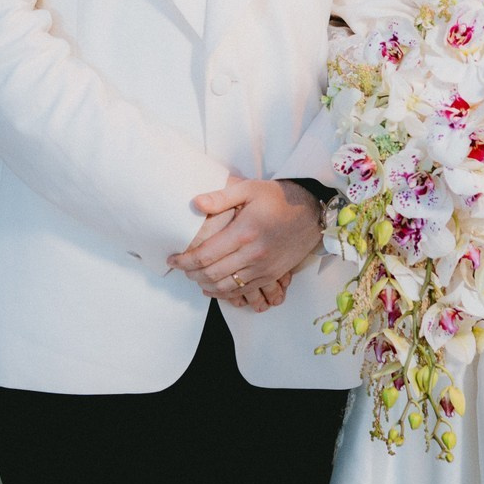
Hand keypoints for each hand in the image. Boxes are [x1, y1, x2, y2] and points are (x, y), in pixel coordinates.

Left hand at [169, 177, 323, 309]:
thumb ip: (220, 197)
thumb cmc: (278, 197)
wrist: (311, 212)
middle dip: (191, 274)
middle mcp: (253, 254)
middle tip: (180, 267)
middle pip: (212, 274)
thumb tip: (195, 204)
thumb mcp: (249, 189)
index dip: (184, 261)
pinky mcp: (272, 275)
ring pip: (226, 287)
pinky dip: (225, 294)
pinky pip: (244, 292)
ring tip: (194, 277)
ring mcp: (263, 268)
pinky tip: (214, 288)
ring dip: (205, 286)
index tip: (172, 259)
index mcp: (244, 233)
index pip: (205, 255)